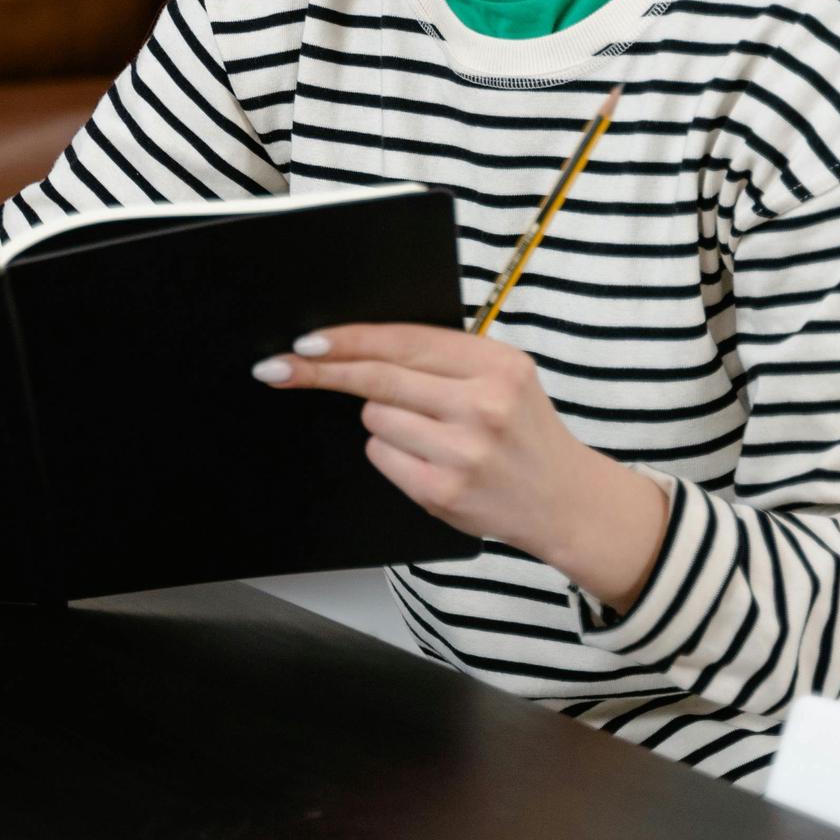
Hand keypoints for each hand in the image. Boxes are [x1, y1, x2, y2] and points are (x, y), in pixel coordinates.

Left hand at [252, 324, 669, 611]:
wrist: (563, 499)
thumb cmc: (521, 430)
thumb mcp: (502, 377)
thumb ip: (442, 358)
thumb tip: (355, 345)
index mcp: (497, 364)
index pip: (403, 342)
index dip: (349, 339)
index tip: (306, 341)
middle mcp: (483, 404)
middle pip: (376, 378)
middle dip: (320, 371)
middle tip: (276, 368)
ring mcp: (462, 451)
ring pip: (375, 417)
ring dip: (383, 420)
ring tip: (428, 433)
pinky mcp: (443, 490)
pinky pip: (381, 455)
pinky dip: (390, 454)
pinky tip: (428, 460)